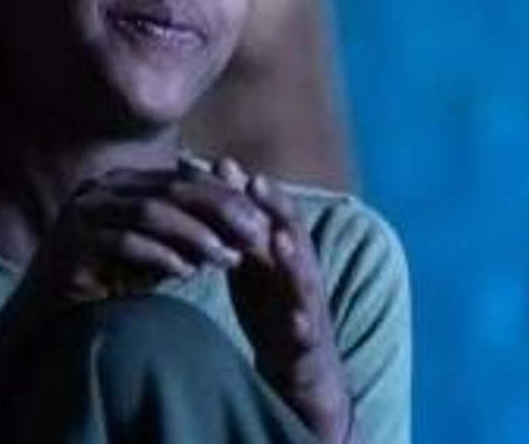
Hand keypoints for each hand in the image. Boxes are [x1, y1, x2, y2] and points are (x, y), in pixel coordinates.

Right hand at [25, 163, 272, 306]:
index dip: (225, 197)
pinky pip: (123, 243)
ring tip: (224, 258)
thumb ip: (189, 235)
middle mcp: (101, 189)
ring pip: (149, 212)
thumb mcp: (155, 251)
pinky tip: (185, 274)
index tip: (262, 222)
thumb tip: (243, 229)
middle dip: (218, 211)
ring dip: (193, 235)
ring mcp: (83, 212)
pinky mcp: (72, 242)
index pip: (182, 178)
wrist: (49, 307)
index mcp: (123, 182)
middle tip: (253, 235)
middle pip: (170, 190)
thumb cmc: (108, 277)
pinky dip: (158, 256)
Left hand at [218, 159, 352, 443]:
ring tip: (281, 241)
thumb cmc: (269, 300)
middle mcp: (299, 270)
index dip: (251, 186)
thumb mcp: (252, 256)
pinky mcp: (307, 340)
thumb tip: (221, 165)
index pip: (271, 210)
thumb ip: (239, 218)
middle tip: (256, 184)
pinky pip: (307, 331)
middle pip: (292, 232)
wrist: (296, 363)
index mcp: (283, 249)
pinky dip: (302, 324)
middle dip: (277, 208)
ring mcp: (306, 304)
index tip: (224, 163)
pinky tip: (294, 319)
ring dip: (294, 258)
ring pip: (304, 277)